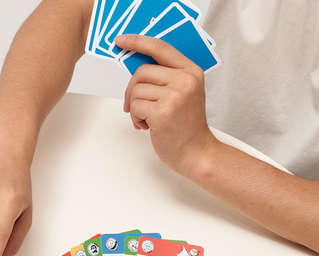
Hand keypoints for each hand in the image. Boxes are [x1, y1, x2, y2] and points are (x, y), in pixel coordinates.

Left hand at [115, 34, 218, 177]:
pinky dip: (136, 118)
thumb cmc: (187, 127)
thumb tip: (138, 69)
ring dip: (135, 108)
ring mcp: (174, 97)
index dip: (138, 42)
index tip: (122, 41)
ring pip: (136, 90)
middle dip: (132, 89)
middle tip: (134, 105)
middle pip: (142, 71)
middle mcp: (185, 81)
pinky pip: (135, 107)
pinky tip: (147, 126)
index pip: (160, 48)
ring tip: (147, 120)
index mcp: (191, 72)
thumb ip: (167, 77)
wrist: (196, 152)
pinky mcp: (162, 113)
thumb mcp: (184, 94)